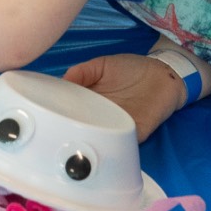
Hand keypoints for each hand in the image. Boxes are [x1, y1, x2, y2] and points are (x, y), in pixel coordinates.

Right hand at [62, 54, 184, 140]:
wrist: (165, 75)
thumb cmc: (132, 68)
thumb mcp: (102, 65)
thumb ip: (82, 72)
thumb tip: (60, 81)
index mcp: (89, 100)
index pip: (69, 110)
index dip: (57, 113)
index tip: (45, 116)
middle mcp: (100, 116)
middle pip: (81, 127)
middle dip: (69, 130)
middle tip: (54, 132)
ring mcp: (117, 126)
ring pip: (98, 138)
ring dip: (87, 140)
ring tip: (72, 141)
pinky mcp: (135, 133)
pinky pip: (120, 143)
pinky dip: (111, 145)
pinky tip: (99, 144)